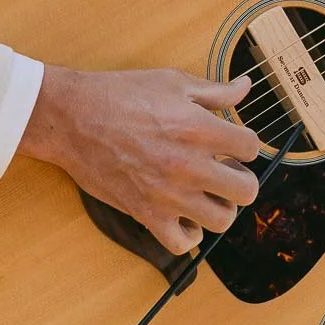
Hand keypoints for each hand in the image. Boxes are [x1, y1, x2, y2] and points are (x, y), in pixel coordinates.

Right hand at [16, 65, 259, 255]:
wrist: (73, 117)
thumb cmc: (120, 95)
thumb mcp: (172, 82)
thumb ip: (215, 92)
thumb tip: (245, 88)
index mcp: (200, 129)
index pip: (252, 148)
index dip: (245, 144)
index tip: (231, 144)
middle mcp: (190, 165)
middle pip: (247, 191)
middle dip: (240, 179)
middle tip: (224, 170)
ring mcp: (169, 194)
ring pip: (222, 220)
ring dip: (219, 207)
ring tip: (205, 193)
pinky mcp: (146, 214)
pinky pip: (183, 243)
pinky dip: (188, 234)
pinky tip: (183, 216)